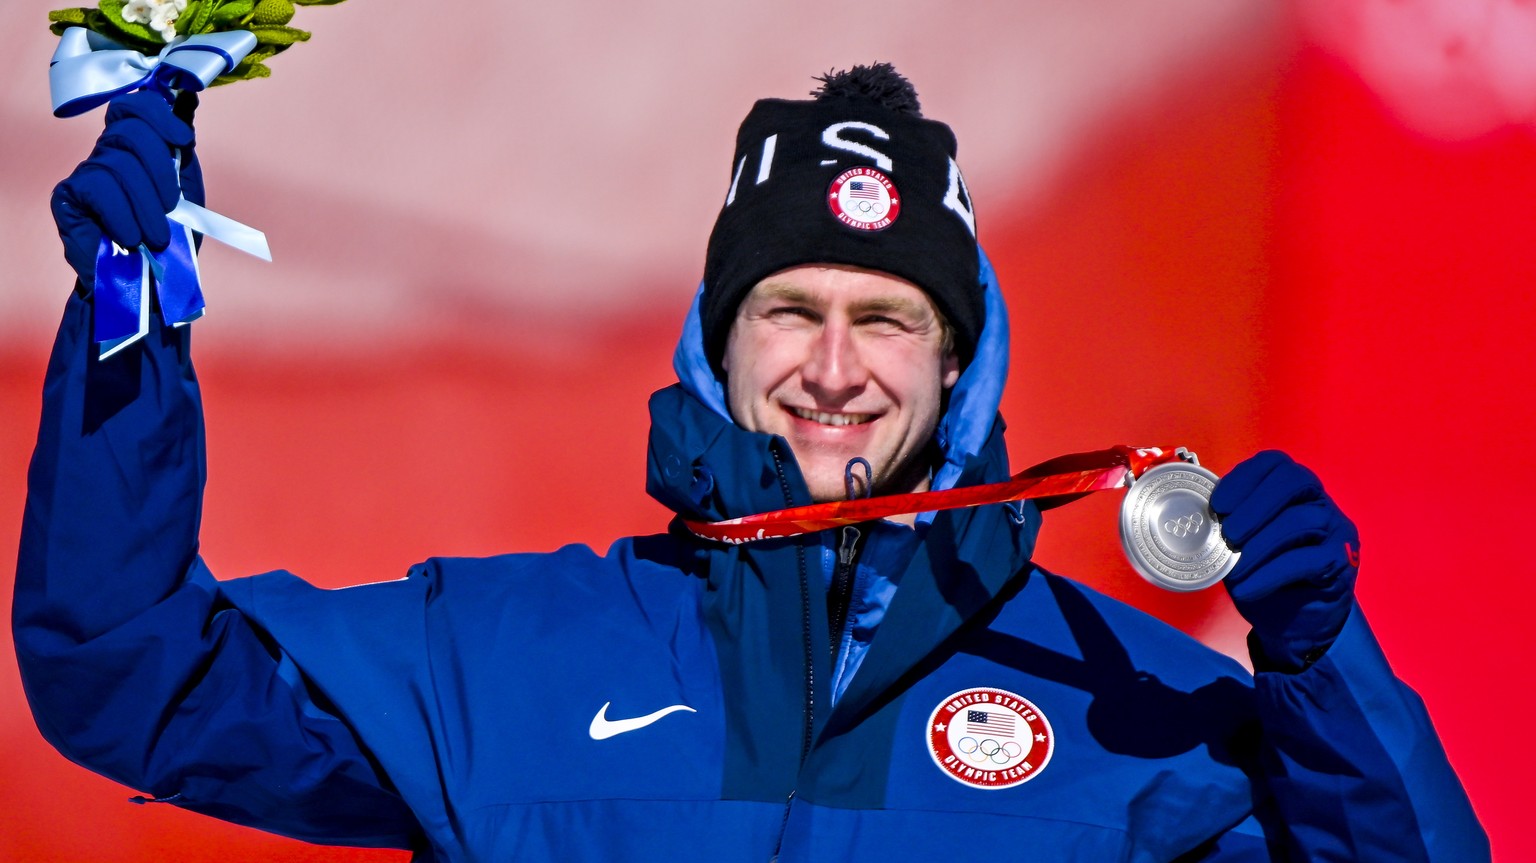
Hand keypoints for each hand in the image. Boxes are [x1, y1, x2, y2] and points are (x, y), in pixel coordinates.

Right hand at [51, 90, 201, 289]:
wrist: (149, 284)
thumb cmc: (170, 239)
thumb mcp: (187, 193)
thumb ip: (183, 154)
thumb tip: (187, 104)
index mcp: (138, 148)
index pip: (136, 106)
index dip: (159, 115)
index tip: (183, 140)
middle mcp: (108, 153)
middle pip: (131, 130)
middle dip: (161, 170)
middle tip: (173, 208)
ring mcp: (86, 172)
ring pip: (119, 163)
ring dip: (147, 205)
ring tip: (156, 236)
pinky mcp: (68, 196)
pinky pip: (99, 188)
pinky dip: (123, 214)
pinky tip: (130, 237)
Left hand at [1210, 450, 1359, 671]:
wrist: (1294, 623)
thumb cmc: (1263, 575)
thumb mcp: (1240, 544)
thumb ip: (1230, 522)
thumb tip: (1203, 514)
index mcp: (1294, 489)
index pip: (1275, 463)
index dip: (1243, 478)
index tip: (1217, 505)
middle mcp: (1320, 502)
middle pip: (1294, 481)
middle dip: (1254, 505)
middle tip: (1228, 535)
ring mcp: (1337, 530)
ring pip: (1300, 521)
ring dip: (1258, 546)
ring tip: (1234, 569)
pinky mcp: (1343, 561)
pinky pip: (1309, 560)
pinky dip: (1271, 574)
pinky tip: (1248, 587)